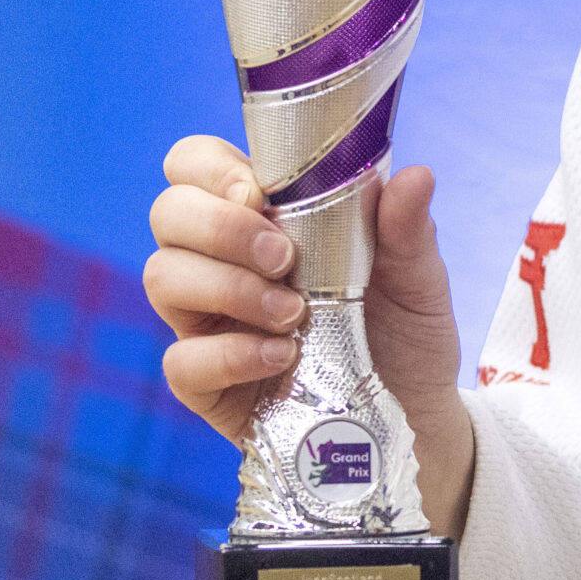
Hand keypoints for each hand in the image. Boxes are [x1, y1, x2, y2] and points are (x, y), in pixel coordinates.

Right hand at [144, 135, 477, 535]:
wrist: (414, 413)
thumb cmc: (406, 330)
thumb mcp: (418, 277)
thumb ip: (407, 229)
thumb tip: (416, 175)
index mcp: (268, 218)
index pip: (197, 166)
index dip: (211, 169)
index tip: (258, 192)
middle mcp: (224, 262)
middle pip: (168, 214)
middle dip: (219, 227)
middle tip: (284, 257)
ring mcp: (210, 322)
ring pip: (162, 277)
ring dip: (227, 287)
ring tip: (294, 313)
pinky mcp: (207, 383)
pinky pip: (181, 359)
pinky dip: (230, 353)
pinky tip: (282, 357)